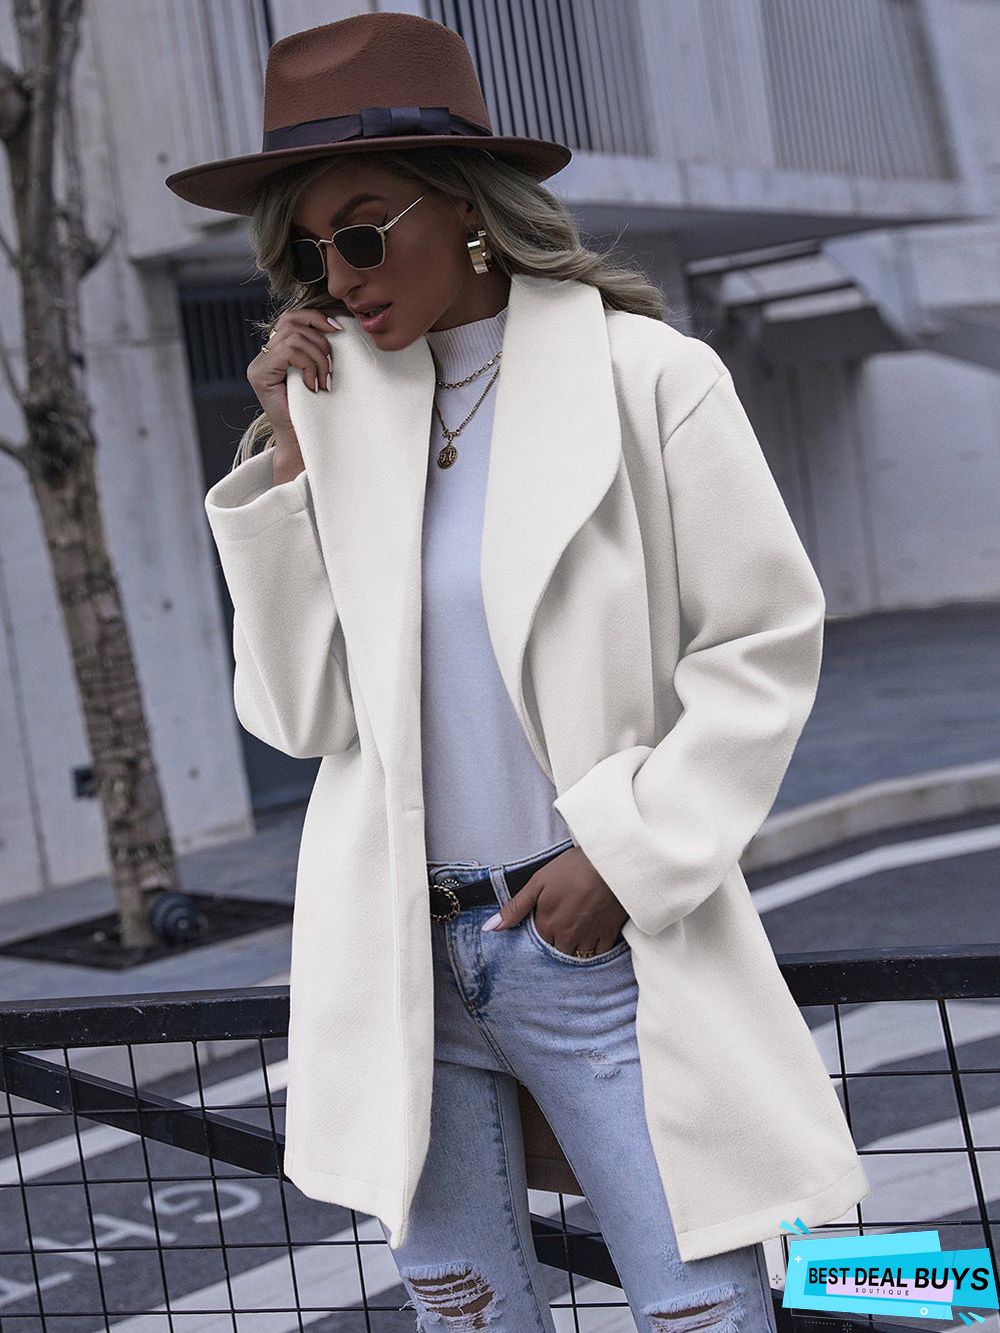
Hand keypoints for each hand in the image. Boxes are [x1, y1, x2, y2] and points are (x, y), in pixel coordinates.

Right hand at [247, 308, 341, 438]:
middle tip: (329, 370)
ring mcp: (258, 364)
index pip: (291, 318)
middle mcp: (262, 355)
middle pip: (293, 323)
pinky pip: (290, 352)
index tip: (337, 330)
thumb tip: (335, 323)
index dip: (315, 317)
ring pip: (295, 338)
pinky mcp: (260, 375)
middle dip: (320, 343)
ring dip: (317, 358)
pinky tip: (313, 386)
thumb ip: (316, 347)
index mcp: (275, 350)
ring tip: (323, 381)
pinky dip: (308, 366)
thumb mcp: (318, 370)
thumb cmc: (315, 409)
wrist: (303, 441)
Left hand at [483, 846, 628, 953]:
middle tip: (566, 918)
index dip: (543, 927)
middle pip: (558, 950)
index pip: (539, 939)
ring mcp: (589, 937)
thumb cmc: (573, 867)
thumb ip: (515, 908)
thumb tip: (490, 928)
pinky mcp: (609, 934)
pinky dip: (595, 947)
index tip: (550, 914)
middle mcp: (567, 937)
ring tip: (580, 924)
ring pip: (578, 954)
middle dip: (558, 940)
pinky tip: (594, 931)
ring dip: (576, 946)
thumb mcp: (538, 882)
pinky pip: (599, 953)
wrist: (610, 862)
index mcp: (547, 925)